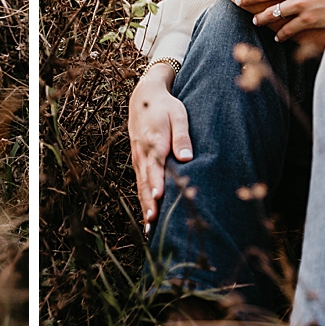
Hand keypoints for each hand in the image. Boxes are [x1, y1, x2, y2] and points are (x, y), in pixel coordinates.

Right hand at [128, 61, 190, 230]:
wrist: (144, 97)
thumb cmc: (165, 107)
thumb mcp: (178, 115)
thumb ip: (182, 136)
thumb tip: (186, 157)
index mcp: (153, 142)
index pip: (155, 166)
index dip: (157, 183)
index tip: (159, 197)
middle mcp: (142, 153)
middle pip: (146, 181)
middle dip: (149, 202)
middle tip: (153, 222)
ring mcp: (138, 159)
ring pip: (141, 186)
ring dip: (145, 206)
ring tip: (149, 227)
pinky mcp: (138, 162)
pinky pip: (140, 184)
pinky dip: (143, 200)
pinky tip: (147, 216)